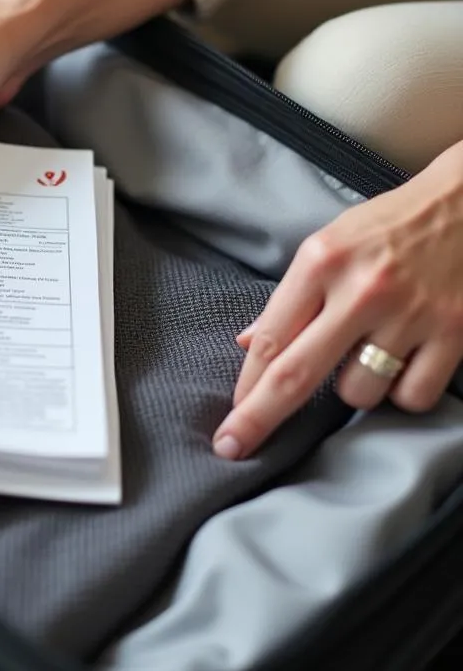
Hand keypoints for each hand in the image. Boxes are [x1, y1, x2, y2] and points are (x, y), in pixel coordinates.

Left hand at [213, 143, 462, 459]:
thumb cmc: (391, 224)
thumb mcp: (329, 244)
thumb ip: (291, 297)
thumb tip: (247, 342)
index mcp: (321, 262)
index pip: (270, 339)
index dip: (245, 385)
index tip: (230, 420)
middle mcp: (361, 290)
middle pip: (296, 373)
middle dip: (259, 417)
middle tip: (232, 445)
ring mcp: (410, 314)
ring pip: (359, 392)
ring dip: (354, 388)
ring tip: (368, 353)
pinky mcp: (455, 332)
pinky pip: (412, 395)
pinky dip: (403, 391)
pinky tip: (405, 363)